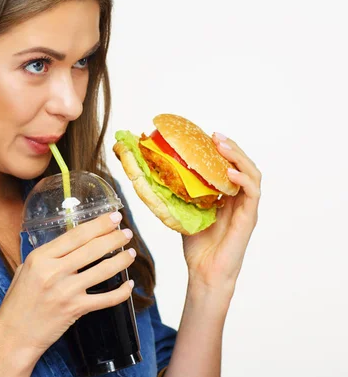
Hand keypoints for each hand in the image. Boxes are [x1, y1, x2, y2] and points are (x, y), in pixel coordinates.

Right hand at [0, 212, 135, 363]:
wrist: (13, 335)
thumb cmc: (18, 302)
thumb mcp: (26, 269)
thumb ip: (48, 255)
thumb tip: (72, 242)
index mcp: (41, 257)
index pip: (76, 235)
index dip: (98, 224)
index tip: (113, 217)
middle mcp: (54, 271)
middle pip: (92, 248)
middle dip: (114, 237)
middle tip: (127, 232)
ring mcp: (66, 291)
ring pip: (103, 270)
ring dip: (121, 260)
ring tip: (131, 253)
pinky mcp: (75, 309)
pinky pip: (105, 299)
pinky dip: (121, 292)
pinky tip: (129, 285)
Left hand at [181, 132, 260, 294]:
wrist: (204, 271)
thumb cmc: (196, 245)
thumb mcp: (183, 211)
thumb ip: (178, 194)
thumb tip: (154, 173)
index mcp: (226, 195)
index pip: (229, 165)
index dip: (221, 149)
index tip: (206, 136)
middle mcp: (239, 199)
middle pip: (243, 165)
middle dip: (231, 147)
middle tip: (214, 135)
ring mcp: (246, 208)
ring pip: (252, 174)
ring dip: (238, 157)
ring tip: (222, 146)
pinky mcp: (249, 218)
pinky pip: (253, 194)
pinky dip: (244, 180)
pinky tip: (230, 172)